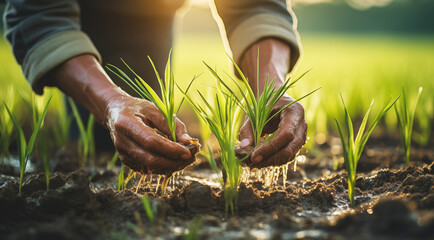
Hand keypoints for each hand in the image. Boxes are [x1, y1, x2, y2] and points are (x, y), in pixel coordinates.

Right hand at [106, 95, 197, 173]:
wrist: (114, 112)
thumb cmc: (138, 108)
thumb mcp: (156, 109)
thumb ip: (173, 125)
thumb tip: (189, 142)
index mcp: (126, 123)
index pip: (151, 142)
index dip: (171, 149)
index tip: (189, 151)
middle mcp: (121, 141)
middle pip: (151, 159)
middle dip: (174, 161)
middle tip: (191, 157)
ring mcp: (122, 153)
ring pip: (150, 167)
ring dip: (171, 166)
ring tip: (186, 158)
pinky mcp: (126, 161)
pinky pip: (148, 168)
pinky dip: (163, 166)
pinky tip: (174, 159)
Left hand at [236, 38, 305, 167]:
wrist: (276, 101)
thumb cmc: (265, 104)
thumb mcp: (254, 112)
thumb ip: (248, 129)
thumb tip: (243, 147)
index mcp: (294, 111)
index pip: (286, 134)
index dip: (270, 147)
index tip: (254, 156)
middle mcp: (302, 124)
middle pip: (290, 148)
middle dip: (270, 158)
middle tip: (252, 162)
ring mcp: (303, 135)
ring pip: (289, 155)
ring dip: (271, 162)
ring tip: (253, 163)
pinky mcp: (297, 143)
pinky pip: (287, 156)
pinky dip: (274, 160)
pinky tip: (260, 160)